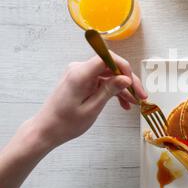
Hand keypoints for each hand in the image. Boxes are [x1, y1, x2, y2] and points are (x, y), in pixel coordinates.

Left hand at [32, 52, 146, 149]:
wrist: (47, 130)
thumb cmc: (66, 123)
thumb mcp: (92, 108)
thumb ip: (109, 90)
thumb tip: (126, 78)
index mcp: (80, 74)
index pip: (107, 58)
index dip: (123, 67)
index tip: (133, 82)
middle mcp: (80, 69)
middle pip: (111, 67)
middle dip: (128, 81)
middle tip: (141, 95)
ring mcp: (81, 74)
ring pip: (109, 75)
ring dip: (122, 88)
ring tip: (134, 102)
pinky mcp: (82, 81)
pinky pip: (102, 81)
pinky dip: (113, 90)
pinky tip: (123, 103)